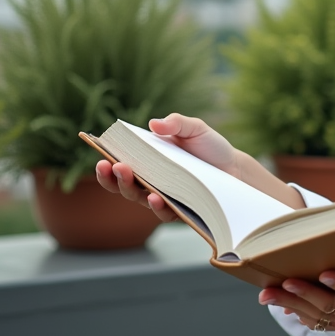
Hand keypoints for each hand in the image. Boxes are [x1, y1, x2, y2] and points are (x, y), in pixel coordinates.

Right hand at [95, 113, 304, 213]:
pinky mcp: (178, 210)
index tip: (99, 156)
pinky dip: (157, 206)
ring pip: (137, 197)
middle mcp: (150, 180)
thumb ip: (177, 123)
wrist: (235, 168)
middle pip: (122, 183)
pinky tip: (155, 197)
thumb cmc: (211, 147)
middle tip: (109, 166)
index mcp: (149, 160)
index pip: (120, 162)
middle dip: (111, 176)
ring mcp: (163, 196)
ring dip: (128, 188)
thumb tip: (154, 124)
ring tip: (127, 175)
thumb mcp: (196, 128)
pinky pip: (163, 212)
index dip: (107, 162)